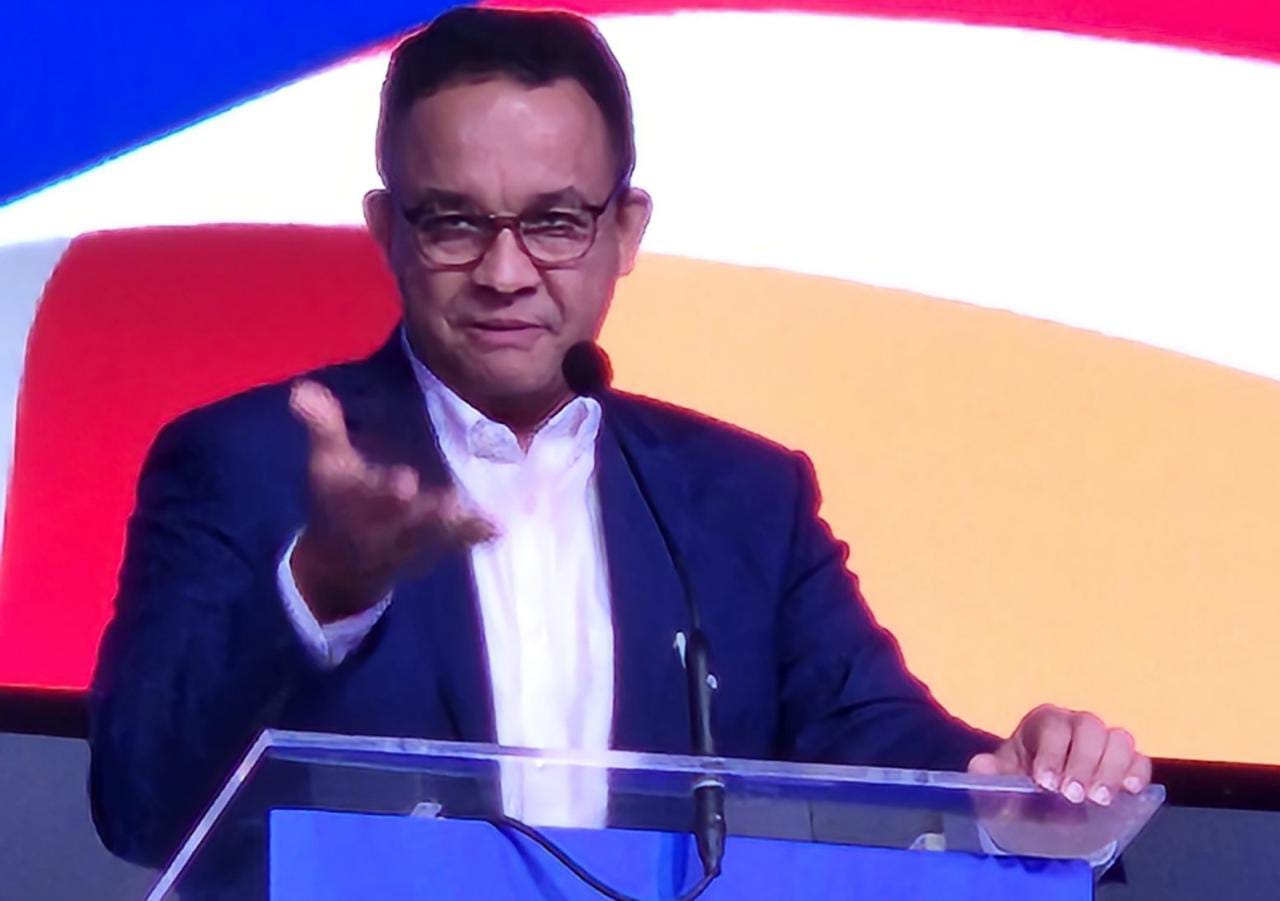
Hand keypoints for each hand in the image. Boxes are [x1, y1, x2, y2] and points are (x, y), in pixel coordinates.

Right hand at [288, 379, 493, 622]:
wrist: (343, 564)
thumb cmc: (337, 502)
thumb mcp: (326, 464)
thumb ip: (323, 427)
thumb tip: (303, 389)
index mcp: (357, 500)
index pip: (369, 494)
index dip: (385, 490)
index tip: (405, 481)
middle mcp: (387, 524)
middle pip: (408, 519)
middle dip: (426, 512)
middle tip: (449, 503)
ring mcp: (413, 539)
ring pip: (437, 532)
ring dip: (458, 525)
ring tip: (482, 518)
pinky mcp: (435, 547)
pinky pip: (458, 542)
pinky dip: (476, 535)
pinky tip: (498, 529)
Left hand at [968, 704, 1150, 805]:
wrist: (1045, 789)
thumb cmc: (1024, 776)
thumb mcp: (1003, 775)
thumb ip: (989, 771)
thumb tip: (980, 766)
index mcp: (1044, 721)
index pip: (1051, 727)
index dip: (1050, 753)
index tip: (1047, 784)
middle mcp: (1077, 723)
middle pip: (1089, 729)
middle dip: (1081, 763)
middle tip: (1075, 795)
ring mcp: (1106, 739)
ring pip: (1118, 739)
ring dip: (1110, 769)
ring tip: (1099, 799)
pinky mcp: (1127, 760)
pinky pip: (1140, 758)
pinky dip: (1137, 772)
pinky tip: (1129, 790)